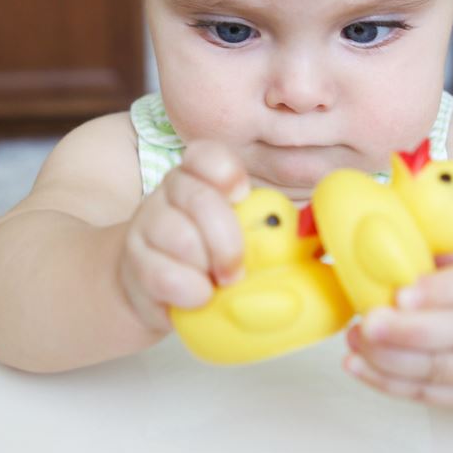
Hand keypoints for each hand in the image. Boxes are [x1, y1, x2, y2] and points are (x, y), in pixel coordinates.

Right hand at [118, 141, 249, 331]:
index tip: (241, 195)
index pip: (206, 154)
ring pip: (181, 238)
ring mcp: (147, 225)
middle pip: (200, 199)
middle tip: (237, 271)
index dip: (225, 172)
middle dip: (228, 241)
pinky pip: (164, 275)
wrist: (152, 290)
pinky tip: (197, 297)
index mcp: (199, 176)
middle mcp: (170, 192)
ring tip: (216, 285)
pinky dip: (190, 292)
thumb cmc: (208, 257)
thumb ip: (268, 226)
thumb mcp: (237, 233)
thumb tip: (319, 236)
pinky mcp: (133, 263)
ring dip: (207, 269)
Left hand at [343, 251, 452, 411]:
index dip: (439, 290)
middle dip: (408, 330)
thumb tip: (398, 244)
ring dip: (390, 359)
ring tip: (356, 338)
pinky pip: (430, 396)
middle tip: (369, 321)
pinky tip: (359, 365)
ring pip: (441, 371)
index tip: (401, 292)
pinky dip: (389, 383)